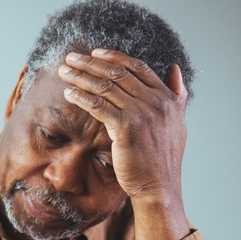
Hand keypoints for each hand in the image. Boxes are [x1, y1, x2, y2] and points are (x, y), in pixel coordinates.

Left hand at [58, 49, 189, 239]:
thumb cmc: (163, 159)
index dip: (115, 57)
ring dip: (81, 76)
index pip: (138, 67)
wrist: (160, 187)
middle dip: (91, 62)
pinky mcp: (126, 128)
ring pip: (105, 87)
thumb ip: (177, 94)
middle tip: (71, 56)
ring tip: (63, 70)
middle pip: (118, 73)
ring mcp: (141, 114)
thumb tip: (175, 69)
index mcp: (167, 98)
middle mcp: (156, 102)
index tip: (95, 52)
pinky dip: (81, 97)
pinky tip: (68, 93)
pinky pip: (98, 106)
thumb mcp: (177, 122)